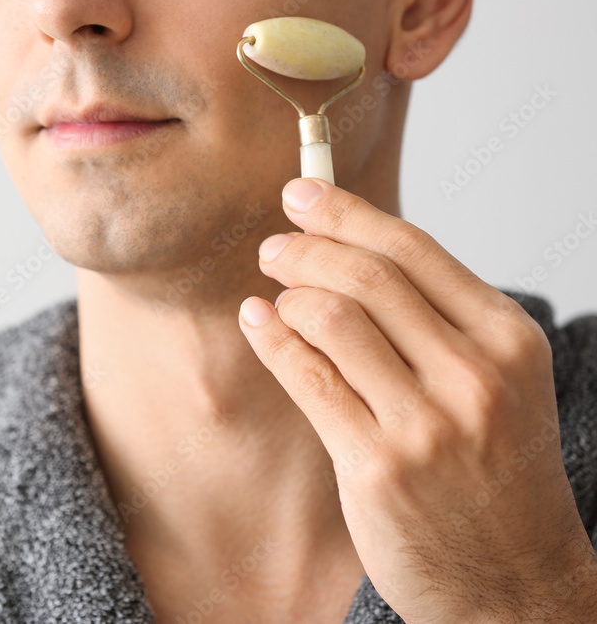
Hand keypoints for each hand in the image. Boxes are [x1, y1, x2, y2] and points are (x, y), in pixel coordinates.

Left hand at [237, 177, 596, 622]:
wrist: (516, 580)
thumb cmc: (497, 472)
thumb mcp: (497, 382)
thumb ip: (435, 320)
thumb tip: (349, 252)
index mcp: (508, 341)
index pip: (413, 249)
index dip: (347, 212)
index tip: (303, 193)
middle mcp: (474, 375)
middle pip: (367, 276)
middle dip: (306, 247)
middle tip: (274, 246)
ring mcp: (427, 425)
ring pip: (332, 319)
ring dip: (288, 294)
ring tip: (272, 292)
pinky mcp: (378, 467)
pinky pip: (309, 379)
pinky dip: (273, 339)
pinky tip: (258, 322)